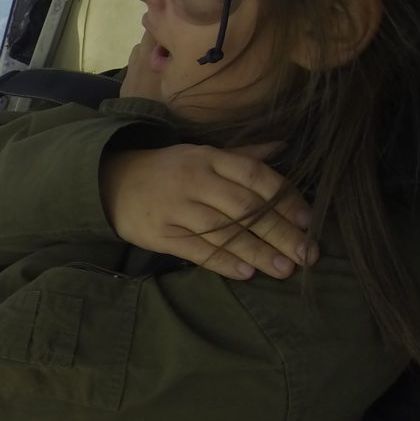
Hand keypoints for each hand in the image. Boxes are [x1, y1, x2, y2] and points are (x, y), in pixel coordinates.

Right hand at [100, 144, 317, 279]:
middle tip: (307, 254)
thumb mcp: (202, 154)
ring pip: (224, 232)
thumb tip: (283, 147)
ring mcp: (175, 208)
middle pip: (245, 208)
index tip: (308, 220)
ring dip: (258, 252)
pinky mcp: (160, 234)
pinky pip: (196, 250)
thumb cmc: (168, 170)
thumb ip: (243, 155)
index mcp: (209, 158)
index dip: (286, 199)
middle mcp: (194, 181)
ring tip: (284, 269)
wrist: (111, 183)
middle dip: (280, 233)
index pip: (256, 177)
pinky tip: (245, 273)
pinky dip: (222, 262)